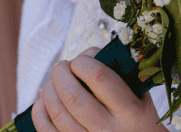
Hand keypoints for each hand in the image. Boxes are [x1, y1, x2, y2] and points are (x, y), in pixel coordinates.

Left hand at [32, 47, 165, 131]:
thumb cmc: (139, 122)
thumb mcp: (141, 97)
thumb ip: (121, 74)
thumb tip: (88, 55)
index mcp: (129, 112)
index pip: (99, 77)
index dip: (84, 61)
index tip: (81, 59)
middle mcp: (108, 130)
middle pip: (72, 95)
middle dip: (61, 73)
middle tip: (64, 66)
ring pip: (57, 112)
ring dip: (49, 89)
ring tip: (55, 81)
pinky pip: (47, 130)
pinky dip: (40, 111)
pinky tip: (44, 100)